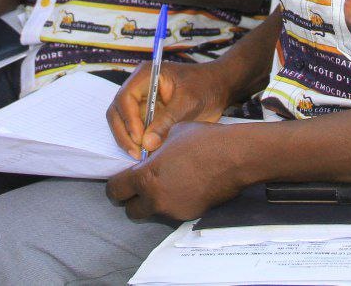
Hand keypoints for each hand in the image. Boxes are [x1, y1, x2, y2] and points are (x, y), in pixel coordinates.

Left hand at [106, 122, 248, 220]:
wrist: (235, 157)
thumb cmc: (202, 140)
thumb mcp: (171, 134)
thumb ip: (155, 148)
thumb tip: (149, 151)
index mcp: (146, 177)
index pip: (115, 191)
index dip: (116, 185)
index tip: (122, 180)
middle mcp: (156, 199)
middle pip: (131, 210)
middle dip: (133, 199)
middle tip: (142, 186)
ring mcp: (173, 210)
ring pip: (153, 212)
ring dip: (154, 202)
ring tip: (168, 183)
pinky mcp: (190, 215)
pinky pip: (173, 212)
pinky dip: (174, 203)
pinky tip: (186, 187)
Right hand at [107, 60, 232, 157]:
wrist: (219, 88)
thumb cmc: (206, 86)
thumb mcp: (188, 102)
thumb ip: (167, 121)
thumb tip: (147, 143)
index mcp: (146, 75)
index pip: (124, 98)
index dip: (128, 119)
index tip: (139, 138)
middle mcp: (139, 88)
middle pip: (117, 111)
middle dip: (124, 133)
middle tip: (137, 154)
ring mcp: (142, 102)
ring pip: (123, 124)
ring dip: (129, 140)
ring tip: (142, 156)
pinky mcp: (148, 116)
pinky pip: (136, 131)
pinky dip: (138, 143)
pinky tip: (147, 154)